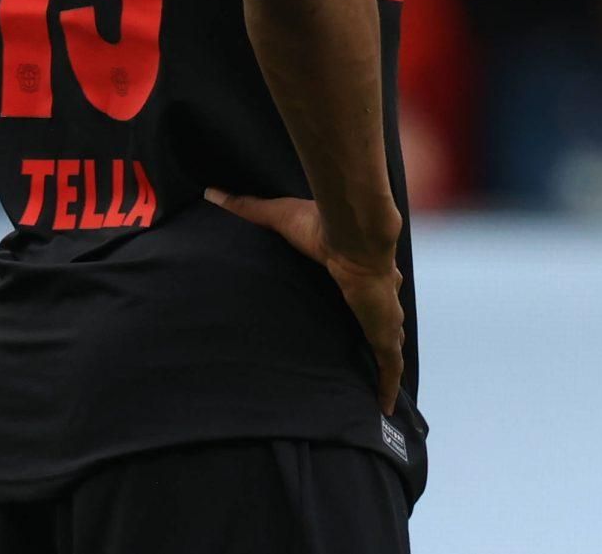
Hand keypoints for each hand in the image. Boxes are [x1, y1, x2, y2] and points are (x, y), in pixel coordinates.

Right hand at [207, 189, 405, 410]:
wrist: (355, 234)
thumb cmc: (321, 224)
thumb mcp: (278, 216)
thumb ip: (248, 207)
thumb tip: (213, 193)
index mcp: (358, 268)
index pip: (365, 287)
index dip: (364, 297)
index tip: (358, 303)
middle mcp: (376, 292)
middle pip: (383, 316)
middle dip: (379, 329)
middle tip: (370, 347)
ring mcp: (382, 314)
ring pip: (388, 343)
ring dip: (384, 361)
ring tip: (377, 383)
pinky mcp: (383, 331)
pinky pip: (389, 365)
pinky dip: (387, 385)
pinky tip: (385, 408)